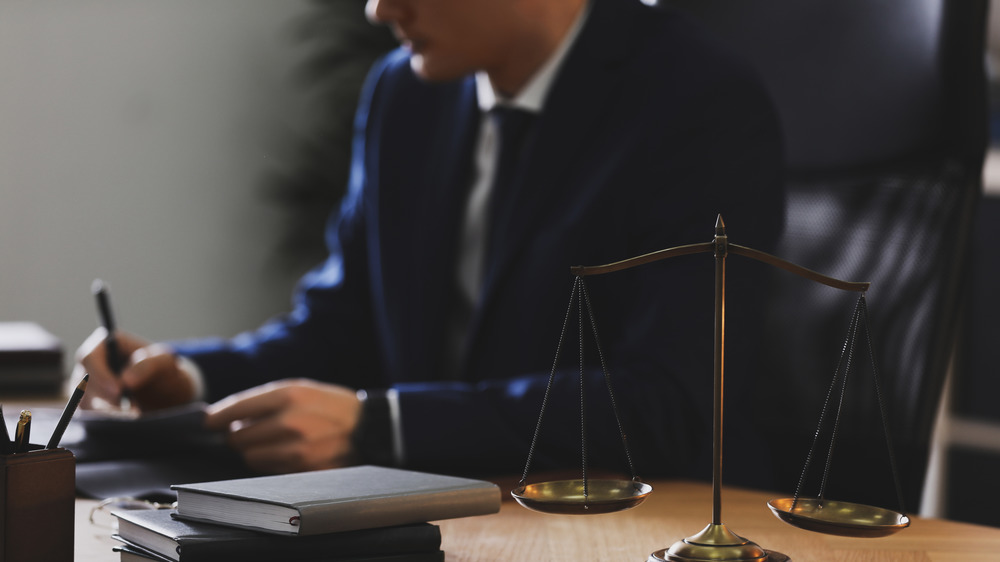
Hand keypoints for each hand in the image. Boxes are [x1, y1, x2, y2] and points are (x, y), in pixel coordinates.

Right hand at [74, 328, 197, 411]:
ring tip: (135, 410)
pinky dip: (108, 417)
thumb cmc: (162, 369)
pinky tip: (127, 415)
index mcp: (104, 343)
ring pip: (84, 401)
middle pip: (83, 382)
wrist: (162, 390)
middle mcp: (89, 362)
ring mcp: (84, 383)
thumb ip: (148, 365)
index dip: (100, 375)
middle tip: (131, 408)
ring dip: (110, 410)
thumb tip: (126, 381)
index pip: (89, 358)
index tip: (119, 391)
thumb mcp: (164, 362)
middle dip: (107, 397)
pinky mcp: (86, 402)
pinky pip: (89, 414)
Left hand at [204, 379, 361, 473]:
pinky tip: (288, 454)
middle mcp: (291, 421)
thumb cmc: (331, 406)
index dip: (217, 417)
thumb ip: (264, 400)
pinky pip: (270, 471)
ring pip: (252, 457)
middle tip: (252, 431)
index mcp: (289, 395)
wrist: (371, 429)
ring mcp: (298, 449)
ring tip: (275, 442)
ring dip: (256, 451)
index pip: (236, 409)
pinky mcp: (304, 470)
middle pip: (239, 437)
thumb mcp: (302, 389)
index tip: (208, 422)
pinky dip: (272, 464)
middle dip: (240, 435)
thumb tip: (225, 417)